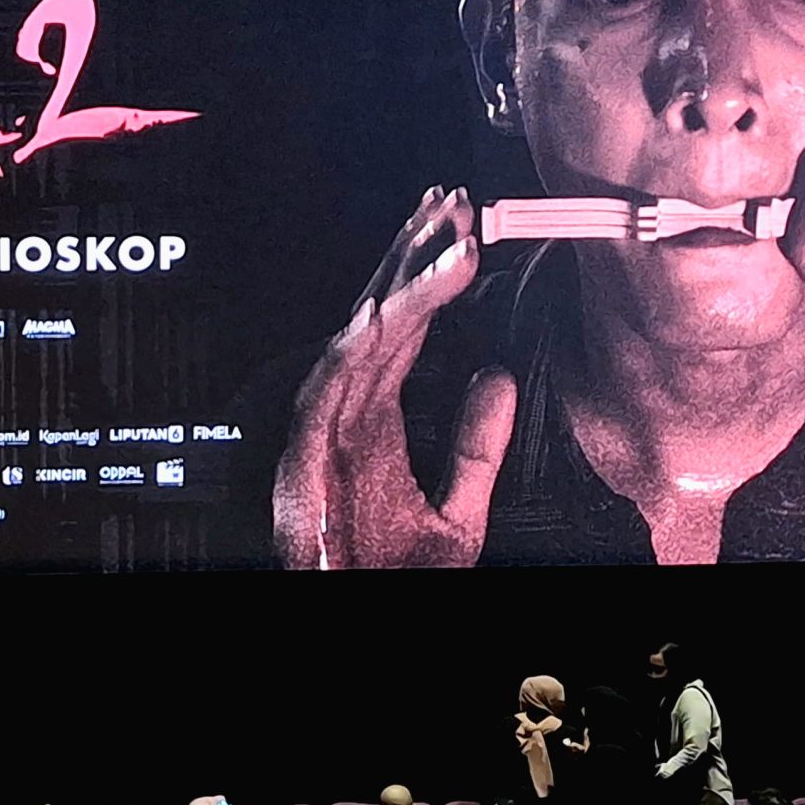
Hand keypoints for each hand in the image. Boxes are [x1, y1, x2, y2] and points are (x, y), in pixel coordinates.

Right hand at [273, 187, 514, 568]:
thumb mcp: (458, 508)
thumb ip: (476, 447)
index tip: (463, 232)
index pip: (406, 329)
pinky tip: (392, 308)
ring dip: (404, 282)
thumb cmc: (387, 575)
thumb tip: (495, 380)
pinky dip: (363, 343)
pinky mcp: (309, 447)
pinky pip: (336, 381)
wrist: (354, 604)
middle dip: (415, 254)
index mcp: (376, 418)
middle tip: (452, 201)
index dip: (431, 277)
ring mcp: (328, 424)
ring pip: (367, 333)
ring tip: (448, 238)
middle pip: (383, 313)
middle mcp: (350, 410)